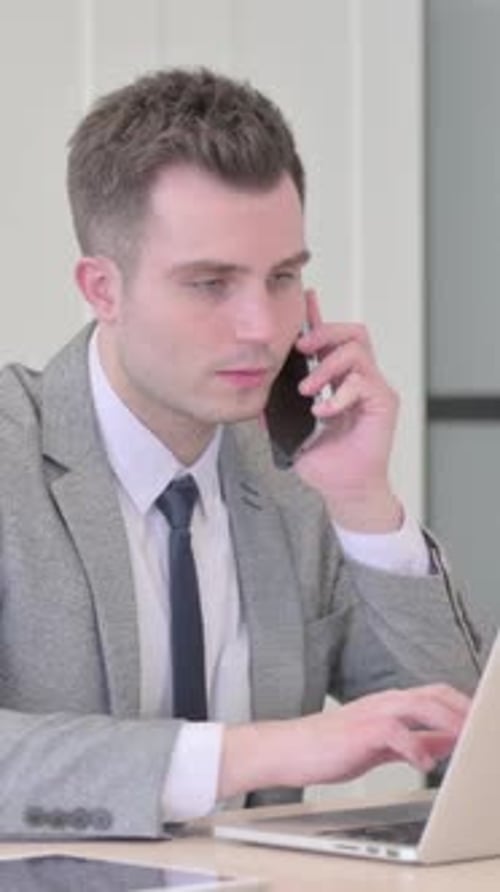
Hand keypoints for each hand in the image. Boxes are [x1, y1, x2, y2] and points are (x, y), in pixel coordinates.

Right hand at [218, 684, 469, 798]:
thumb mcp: (380, 743)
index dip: (462, 705)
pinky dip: (414, 747)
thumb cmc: (329, 746)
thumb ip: (414, 739)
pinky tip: (424, 763)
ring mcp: (372, 713)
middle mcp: (384, 702)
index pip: (435, 694)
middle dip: (461, 709)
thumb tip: (448, 741)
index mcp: (389, 703)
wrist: (290, 749)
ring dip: (446, 721)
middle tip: (479, 727)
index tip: (481, 720)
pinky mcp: (360, 730)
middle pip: (433, 694)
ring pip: (419, 705)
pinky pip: (395, 732)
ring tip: (464, 739)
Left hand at [293, 290, 401, 531]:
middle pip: (352, 332)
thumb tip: (252, 391)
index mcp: (338, 380)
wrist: (343, 490)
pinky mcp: (383, 404)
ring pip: (358, 350)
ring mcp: (373, 390)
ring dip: (328, 365)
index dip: (319, 318)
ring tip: (308, 390)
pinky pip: (364, 383)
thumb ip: (276, 408)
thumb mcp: (290, 429)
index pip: (331, 340)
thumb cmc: (325, 462)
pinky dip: (339, 395)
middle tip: (302, 347)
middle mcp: (359, 379)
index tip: (305, 299)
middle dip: (324, 331)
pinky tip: (323, 412)